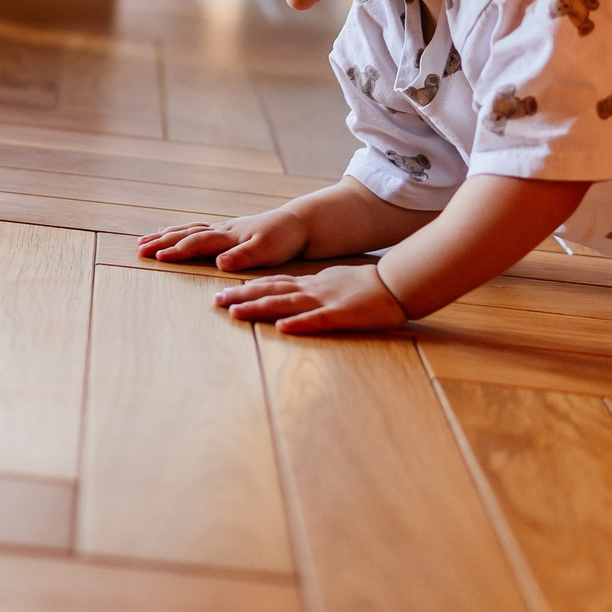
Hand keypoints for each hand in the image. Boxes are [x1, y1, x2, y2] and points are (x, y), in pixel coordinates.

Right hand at [138, 208, 308, 271]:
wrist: (298, 224)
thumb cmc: (284, 239)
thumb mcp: (267, 250)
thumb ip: (243, 256)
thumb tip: (219, 263)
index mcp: (229, 236)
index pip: (197, 242)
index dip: (177, 250)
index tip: (157, 256)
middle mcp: (222, 229)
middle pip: (186, 233)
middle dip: (161, 241)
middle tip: (139, 248)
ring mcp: (223, 228)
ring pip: (188, 229)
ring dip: (166, 235)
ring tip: (145, 240)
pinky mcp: (227, 230)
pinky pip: (197, 228)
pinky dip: (180, 231)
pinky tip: (173, 234)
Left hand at [213, 263, 408, 333]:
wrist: (395, 282)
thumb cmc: (366, 287)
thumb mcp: (332, 285)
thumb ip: (311, 292)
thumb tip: (291, 302)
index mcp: (310, 286)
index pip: (272, 285)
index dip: (246, 289)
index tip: (223, 294)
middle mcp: (311, 292)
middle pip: (271, 292)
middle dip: (242, 297)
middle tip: (216, 302)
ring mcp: (325, 302)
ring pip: (286, 304)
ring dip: (260, 308)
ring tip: (235, 313)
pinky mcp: (342, 315)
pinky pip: (318, 320)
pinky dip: (300, 323)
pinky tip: (283, 328)